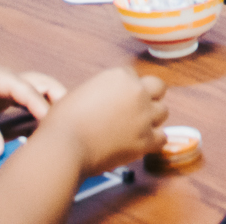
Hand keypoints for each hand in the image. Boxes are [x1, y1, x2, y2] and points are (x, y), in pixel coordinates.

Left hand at [0, 60, 67, 158]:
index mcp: (3, 77)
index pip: (31, 92)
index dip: (45, 108)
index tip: (57, 125)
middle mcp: (7, 80)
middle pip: (41, 84)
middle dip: (58, 97)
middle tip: (75, 116)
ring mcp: (1, 89)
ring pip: (33, 92)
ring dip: (47, 102)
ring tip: (62, 120)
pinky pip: (21, 102)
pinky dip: (33, 109)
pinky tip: (36, 124)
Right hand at [38, 68, 167, 175]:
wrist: (63, 148)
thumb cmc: (64, 123)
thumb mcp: (82, 92)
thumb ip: (104, 91)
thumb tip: (111, 99)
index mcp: (120, 76)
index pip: (133, 77)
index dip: (125, 90)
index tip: (116, 101)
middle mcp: (136, 92)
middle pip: (158, 88)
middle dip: (150, 97)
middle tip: (136, 110)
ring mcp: (144, 116)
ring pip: (162, 112)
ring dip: (151, 119)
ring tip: (134, 129)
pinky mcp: (145, 140)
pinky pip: (162, 137)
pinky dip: (153, 141)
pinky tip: (141, 143)